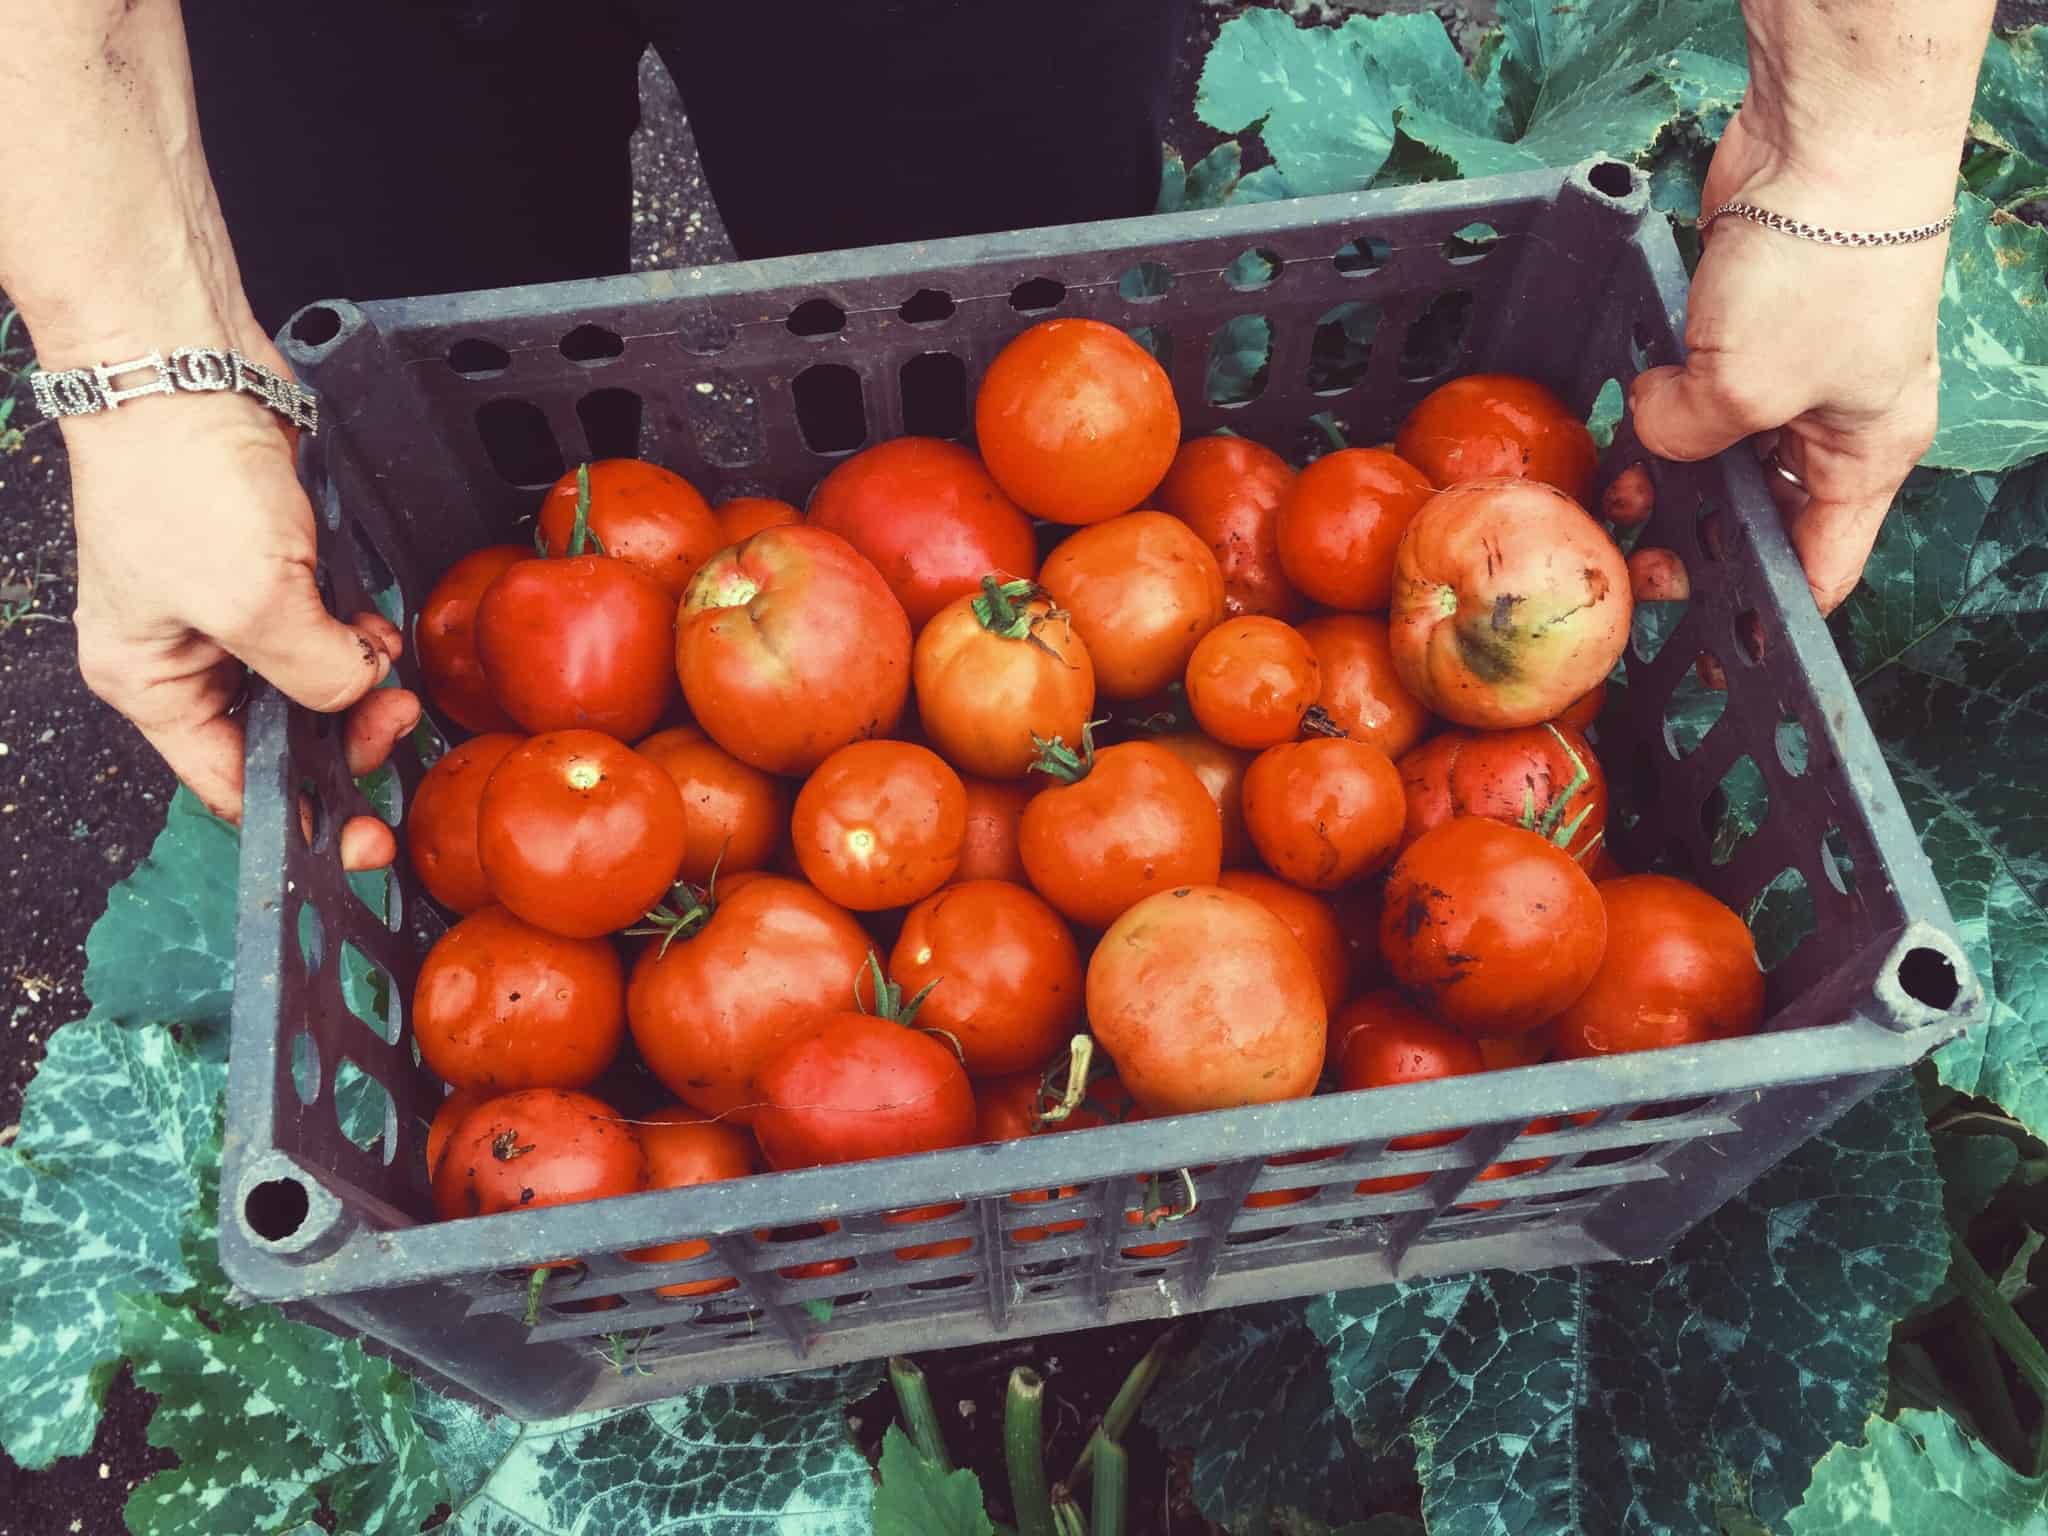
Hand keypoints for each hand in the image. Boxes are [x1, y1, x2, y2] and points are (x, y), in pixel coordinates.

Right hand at [65, 340, 417, 868]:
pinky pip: (329, 628)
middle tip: (397, 719)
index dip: (304, 814)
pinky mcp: (272, 568)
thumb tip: (358, 695)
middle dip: (347, 733)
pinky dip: (359, 632)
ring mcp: (230, 611)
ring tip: (382, 656)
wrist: (187, 367)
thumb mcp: (253, 605)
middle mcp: (186, 657)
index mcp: (152, 684)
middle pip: (284, 736)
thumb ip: (314, 674)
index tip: (369, 837)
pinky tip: (373, 620)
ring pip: (316, 682)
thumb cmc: (182, 480)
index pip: (233, 784)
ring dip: (359, 679)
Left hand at [1628, 110, 1947, 614]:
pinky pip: (1699, 393)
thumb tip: (1650, 435)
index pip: (1821, 567)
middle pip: (1760, 513)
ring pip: (1719, 454)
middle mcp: (1836, 423)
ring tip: (1613, 498)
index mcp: (1865, 458)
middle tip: (1630, 566)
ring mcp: (1794, 372)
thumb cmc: (1821, 270)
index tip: (1707, 646)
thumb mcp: (1744, 389)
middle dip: (1696, 540)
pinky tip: (1621, 425)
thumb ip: (1685, 438)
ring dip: (1666, 476)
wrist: (1827, 143)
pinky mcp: (1750, 326)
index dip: (1765, 613)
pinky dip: (1662, 413)